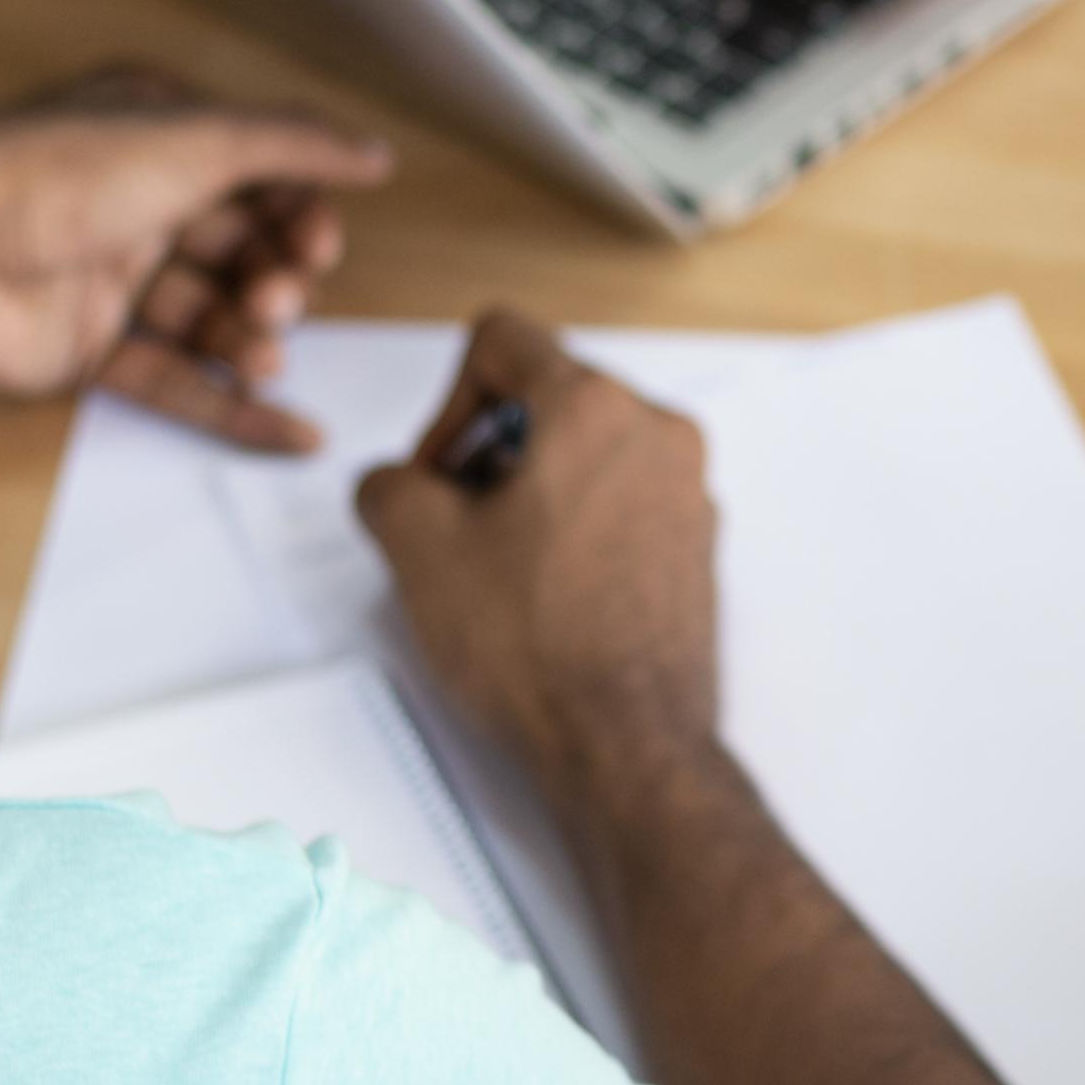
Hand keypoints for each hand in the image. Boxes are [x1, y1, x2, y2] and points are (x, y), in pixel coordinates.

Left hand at [0, 72, 391, 446]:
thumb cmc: (49, 177)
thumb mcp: (196, 138)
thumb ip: (294, 145)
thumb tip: (373, 152)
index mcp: (149, 130)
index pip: (252, 169)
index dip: (294, 208)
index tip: (321, 242)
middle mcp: (129, 197)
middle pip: (236, 246)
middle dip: (272, 275)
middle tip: (280, 296)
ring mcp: (105, 275)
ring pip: (209, 315)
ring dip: (252, 338)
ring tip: (262, 352)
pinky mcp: (84, 348)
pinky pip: (174, 381)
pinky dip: (232, 407)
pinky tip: (292, 429)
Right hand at [354, 313, 721, 815]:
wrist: (626, 746)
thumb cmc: (540, 647)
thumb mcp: (418, 547)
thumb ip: (387, 484)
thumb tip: (398, 485)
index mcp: (597, 408)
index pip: (503, 339)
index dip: (447, 400)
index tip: (439, 474)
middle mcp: (660, 434)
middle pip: (549, 397)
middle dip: (488, 451)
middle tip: (455, 524)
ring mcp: (689, 492)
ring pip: (586, 452)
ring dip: (529, 491)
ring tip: (498, 567)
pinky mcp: (696, 546)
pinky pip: (622, 502)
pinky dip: (575, 526)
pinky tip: (545, 594)